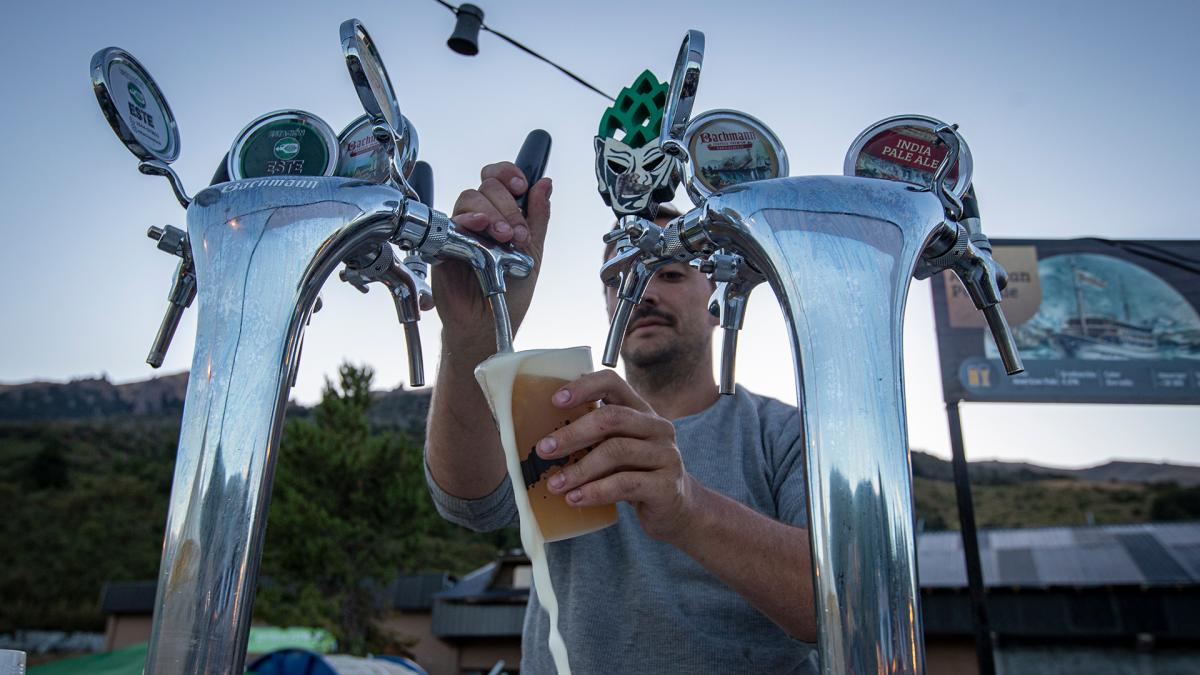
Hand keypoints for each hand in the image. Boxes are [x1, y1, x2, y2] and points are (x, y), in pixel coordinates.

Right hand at [436, 162, 551, 352]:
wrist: (491, 321)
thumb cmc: (510, 291)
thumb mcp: (534, 251)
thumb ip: (538, 217)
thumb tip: (544, 183)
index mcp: (503, 214)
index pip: (500, 178)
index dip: (509, 174)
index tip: (521, 186)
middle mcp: (482, 217)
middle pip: (487, 185)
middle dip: (507, 205)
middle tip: (516, 233)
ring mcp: (462, 228)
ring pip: (470, 197)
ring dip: (491, 213)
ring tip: (502, 238)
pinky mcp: (446, 242)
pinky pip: (452, 220)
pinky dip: (468, 219)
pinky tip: (479, 228)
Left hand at [535, 370, 697, 542]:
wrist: (676, 509)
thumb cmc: (638, 474)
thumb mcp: (619, 450)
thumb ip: (595, 438)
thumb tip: (545, 441)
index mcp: (641, 411)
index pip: (613, 383)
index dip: (583, 387)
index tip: (555, 401)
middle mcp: (657, 427)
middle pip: (611, 418)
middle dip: (572, 434)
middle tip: (544, 450)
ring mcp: (666, 455)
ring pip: (616, 452)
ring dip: (579, 469)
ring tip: (555, 484)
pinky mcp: (666, 485)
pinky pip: (625, 484)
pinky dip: (595, 491)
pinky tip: (576, 499)